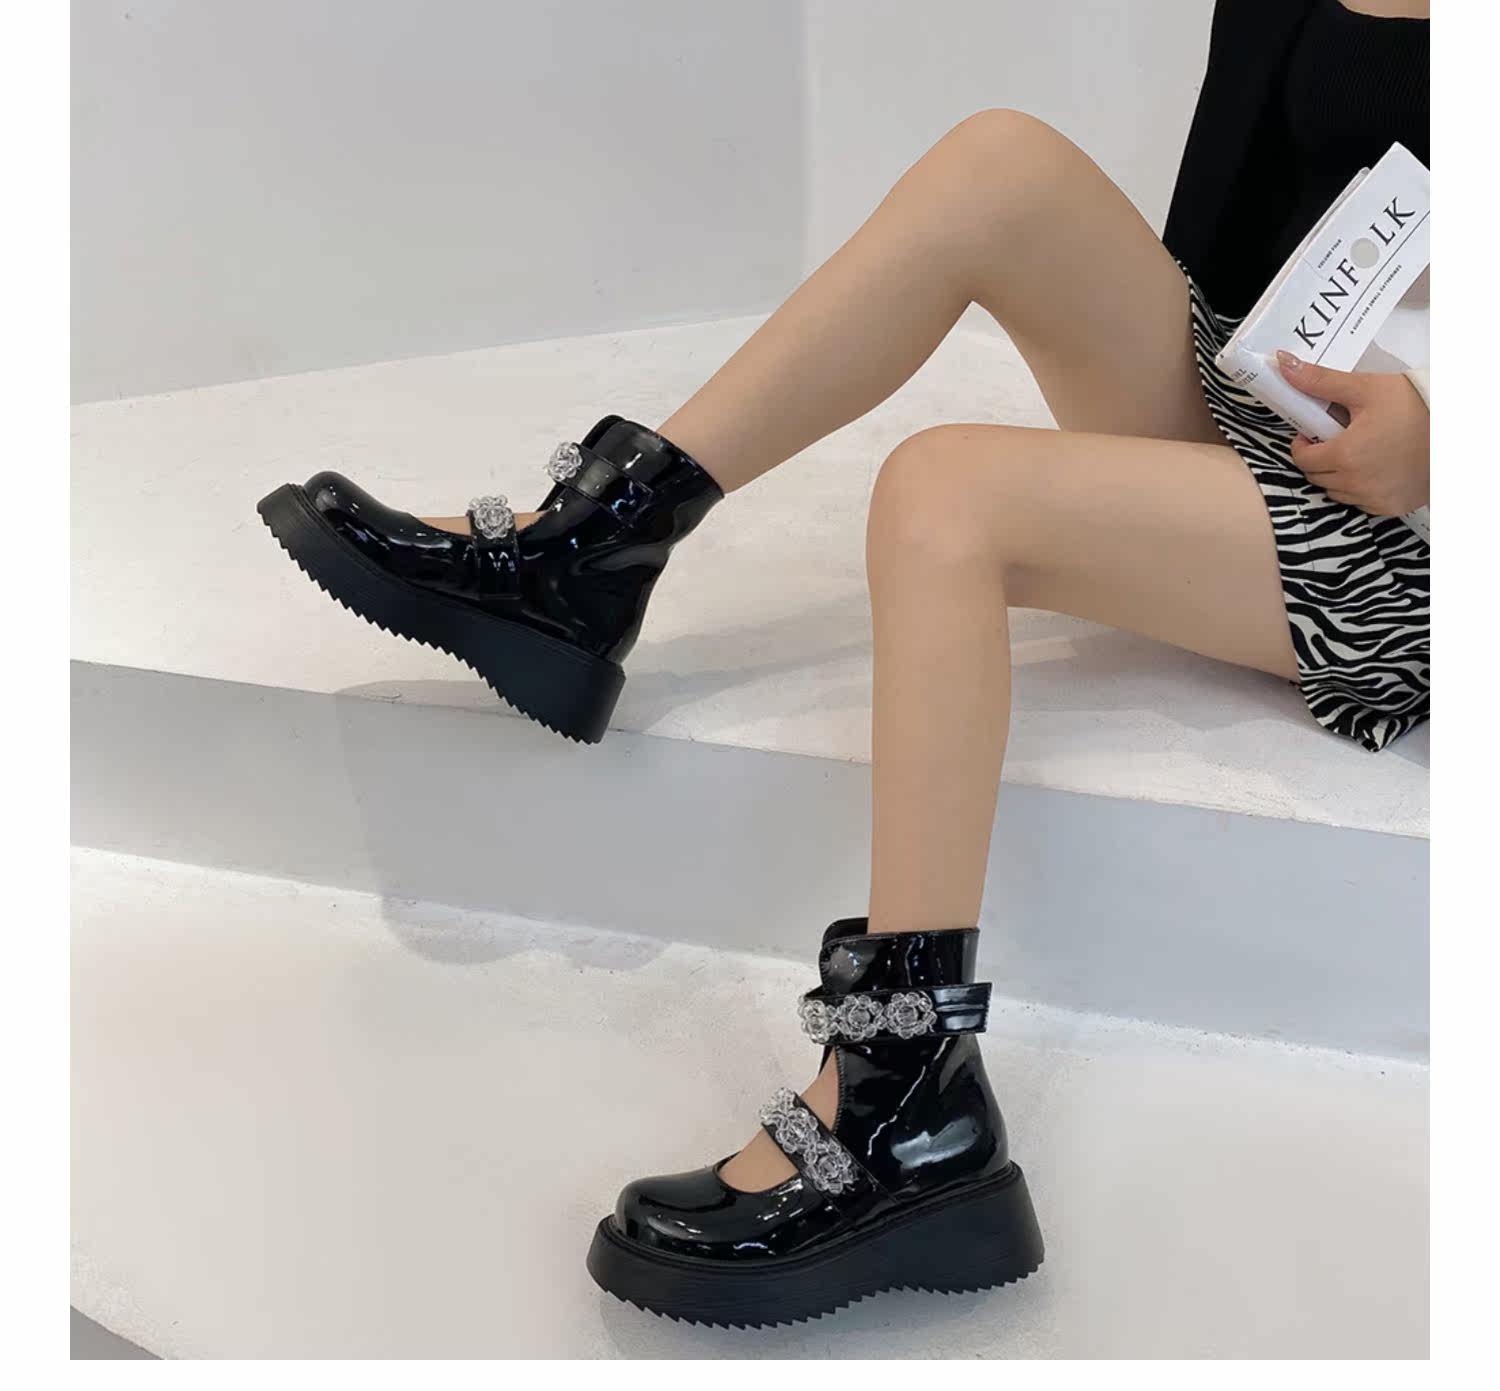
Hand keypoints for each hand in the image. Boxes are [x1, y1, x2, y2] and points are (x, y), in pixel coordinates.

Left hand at [1276, 351, 1428, 515]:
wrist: (1456, 429)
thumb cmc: (1414, 407)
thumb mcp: (1366, 389)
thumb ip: (1321, 381)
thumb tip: (1284, 363)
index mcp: (1344, 455)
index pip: (1302, 459)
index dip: (1302, 444)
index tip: (1312, 433)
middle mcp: (1355, 484)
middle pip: (1316, 477)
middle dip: (1319, 458)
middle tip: (1336, 438)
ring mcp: (1373, 498)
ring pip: (1336, 492)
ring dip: (1337, 475)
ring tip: (1357, 452)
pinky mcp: (1390, 507)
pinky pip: (1360, 502)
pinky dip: (1360, 489)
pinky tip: (1374, 468)